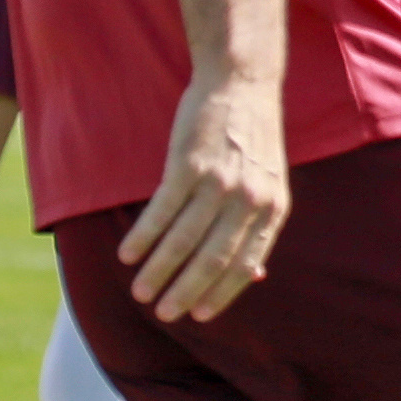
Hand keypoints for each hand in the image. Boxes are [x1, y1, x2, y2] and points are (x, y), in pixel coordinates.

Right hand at [120, 71, 289, 322]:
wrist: (243, 84)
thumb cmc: (252, 140)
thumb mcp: (270, 185)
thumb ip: (259, 228)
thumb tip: (255, 276)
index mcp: (273, 210)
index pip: (245, 265)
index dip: (222, 294)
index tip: (199, 316)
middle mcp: (249, 200)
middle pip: (213, 259)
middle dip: (185, 292)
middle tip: (163, 314)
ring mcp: (220, 182)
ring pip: (184, 240)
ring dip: (158, 271)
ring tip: (139, 292)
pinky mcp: (190, 164)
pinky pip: (162, 211)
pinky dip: (143, 237)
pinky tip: (128, 255)